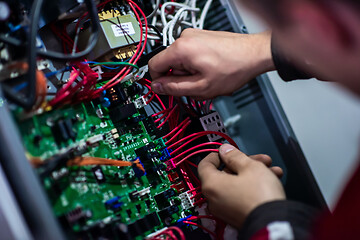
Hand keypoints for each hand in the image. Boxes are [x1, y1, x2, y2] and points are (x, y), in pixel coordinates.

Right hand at [149, 29, 274, 98]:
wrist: (254, 54)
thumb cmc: (234, 68)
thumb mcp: (201, 87)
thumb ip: (174, 88)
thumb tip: (157, 87)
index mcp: (181, 49)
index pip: (153, 66)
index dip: (159, 82)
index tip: (168, 90)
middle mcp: (184, 38)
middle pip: (169, 65)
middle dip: (181, 80)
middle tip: (199, 86)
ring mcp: (193, 36)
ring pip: (181, 63)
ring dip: (192, 75)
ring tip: (208, 80)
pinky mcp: (201, 38)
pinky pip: (190, 56)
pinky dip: (198, 67)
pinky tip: (211, 72)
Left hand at [198, 144, 284, 228]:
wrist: (274, 223)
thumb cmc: (260, 196)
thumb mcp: (249, 166)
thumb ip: (234, 156)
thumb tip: (225, 150)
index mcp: (211, 185)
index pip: (205, 164)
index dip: (217, 154)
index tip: (228, 150)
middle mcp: (214, 199)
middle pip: (225, 174)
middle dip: (244, 163)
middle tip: (259, 159)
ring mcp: (225, 209)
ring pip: (236, 184)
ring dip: (253, 173)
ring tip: (271, 169)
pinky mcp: (237, 215)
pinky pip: (241, 196)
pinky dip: (253, 186)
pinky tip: (271, 180)